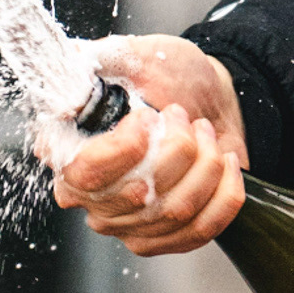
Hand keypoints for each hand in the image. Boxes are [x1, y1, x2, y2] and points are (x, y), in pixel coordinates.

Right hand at [41, 35, 248, 255]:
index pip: (85, 171)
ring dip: (204, 164)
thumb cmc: (167, 78)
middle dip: (176, 147)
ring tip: (204, 133)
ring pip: (173, 211)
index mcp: (69, 152)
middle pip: (137, 194)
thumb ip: (101, 59)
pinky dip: (224, 193)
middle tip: (182, 115)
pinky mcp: (165, 237)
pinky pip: (201, 229)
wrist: (208, 100)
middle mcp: (91, 197)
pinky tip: (225, 164)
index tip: (148, 117)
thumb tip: (71, 66)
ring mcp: (128, 223)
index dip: (123, 149)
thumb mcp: (134, 55)